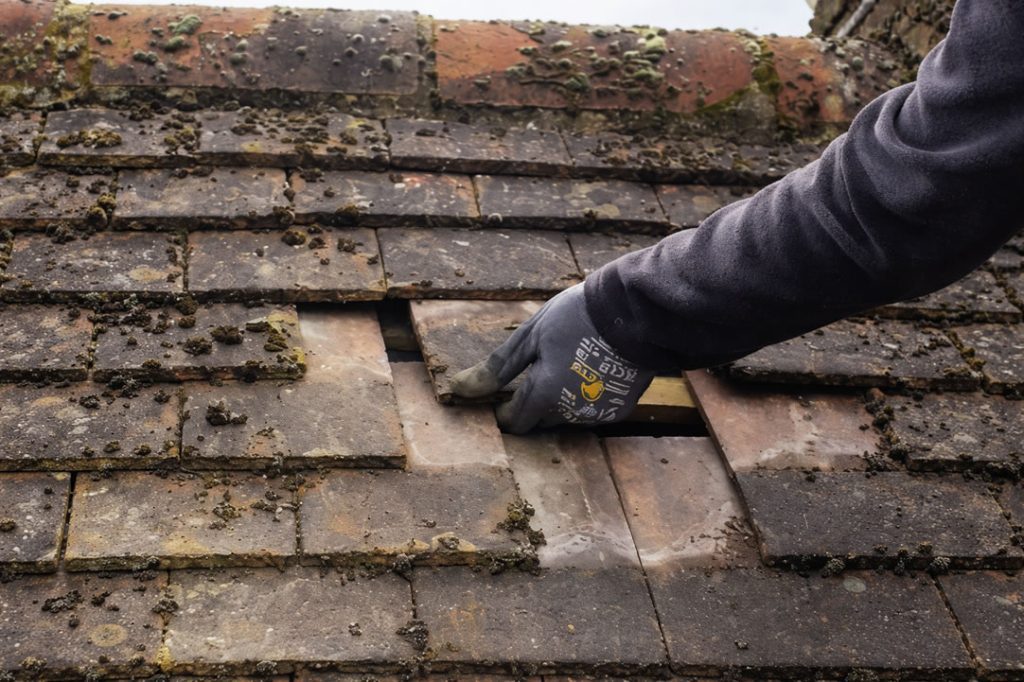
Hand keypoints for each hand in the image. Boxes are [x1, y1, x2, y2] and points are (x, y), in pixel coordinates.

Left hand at [449, 284, 655, 433]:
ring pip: (566, 416)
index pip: (514, 421)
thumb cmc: (577, 317)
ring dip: (560, 400)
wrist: (634, 311)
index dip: (506, 408)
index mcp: (543, 394)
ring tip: (569, 365)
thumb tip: (459, 389)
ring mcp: (596, 414)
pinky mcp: (619, 411)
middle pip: (539, 420)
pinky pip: (591, 411)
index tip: (506, 393)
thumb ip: (497, 368)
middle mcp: (569, 412)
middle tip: (541, 370)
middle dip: (534, 402)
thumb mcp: (531, 335)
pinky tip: (591, 371)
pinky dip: (586, 397)